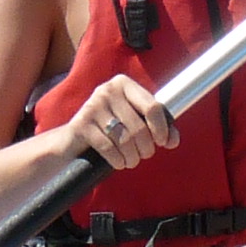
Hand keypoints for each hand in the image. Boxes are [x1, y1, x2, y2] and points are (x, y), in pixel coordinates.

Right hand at [57, 76, 175, 169]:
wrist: (72, 141)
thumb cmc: (109, 130)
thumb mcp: (132, 122)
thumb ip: (156, 126)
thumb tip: (173, 139)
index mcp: (124, 84)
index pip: (153, 107)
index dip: (162, 129)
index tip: (164, 142)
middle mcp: (107, 90)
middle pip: (140, 127)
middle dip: (146, 148)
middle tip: (144, 155)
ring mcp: (93, 106)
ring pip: (125, 139)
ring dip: (133, 157)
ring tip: (131, 160)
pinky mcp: (81, 125)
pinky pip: (109, 147)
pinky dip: (118, 160)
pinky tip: (119, 162)